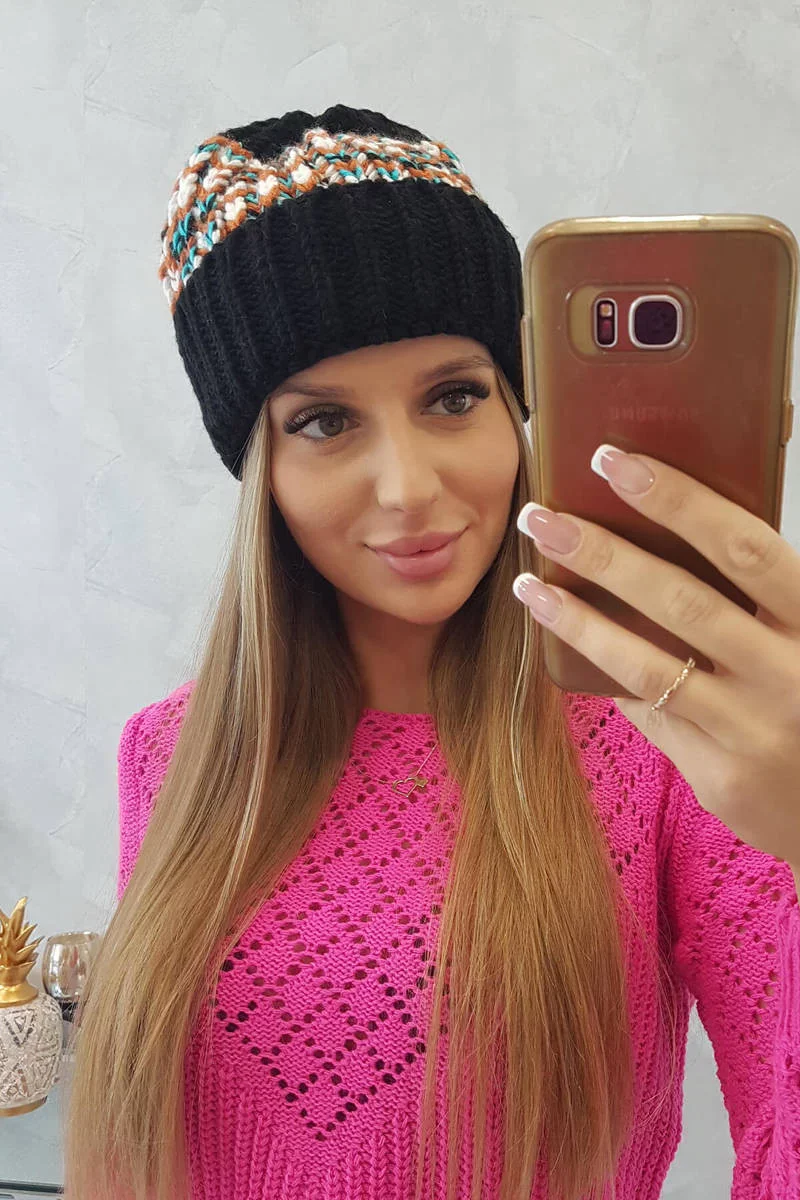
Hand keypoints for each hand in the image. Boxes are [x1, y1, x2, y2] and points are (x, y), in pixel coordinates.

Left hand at [513, 443, 799, 872]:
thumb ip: (764, 592)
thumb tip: (665, 528)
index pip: (744, 548)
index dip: (679, 501)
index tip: (614, 461)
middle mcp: (791, 676)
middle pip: (682, 600)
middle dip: (603, 553)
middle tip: (541, 516)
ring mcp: (754, 731)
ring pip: (647, 664)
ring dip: (578, 619)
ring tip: (528, 583)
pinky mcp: (722, 776)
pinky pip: (650, 713)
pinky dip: (607, 672)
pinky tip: (567, 641)